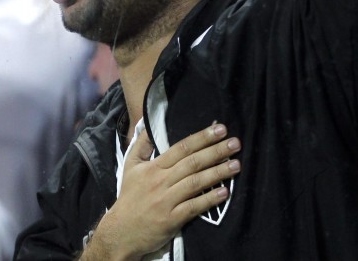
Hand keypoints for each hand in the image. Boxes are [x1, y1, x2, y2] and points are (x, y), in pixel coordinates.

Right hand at [89, 124, 240, 257]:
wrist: (121, 230)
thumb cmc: (129, 197)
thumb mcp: (130, 167)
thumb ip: (140, 146)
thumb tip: (149, 127)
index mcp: (153, 167)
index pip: (181, 148)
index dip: (202, 138)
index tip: (220, 129)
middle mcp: (161, 181)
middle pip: (192, 162)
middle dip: (216, 151)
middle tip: (235, 143)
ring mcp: (167, 200)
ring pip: (196, 182)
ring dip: (218, 173)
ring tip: (236, 165)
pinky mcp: (172, 218)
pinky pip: (194, 207)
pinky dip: (209, 199)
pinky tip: (225, 193)